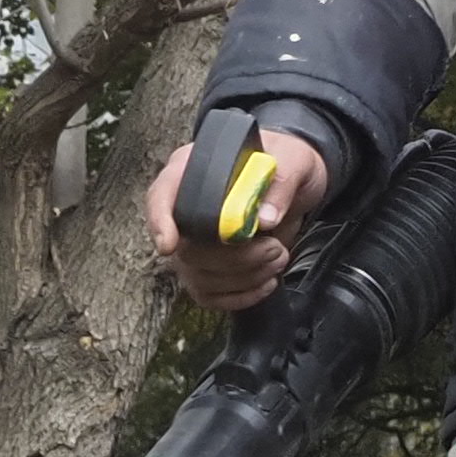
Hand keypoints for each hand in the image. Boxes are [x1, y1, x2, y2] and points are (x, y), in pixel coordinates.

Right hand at [145, 122, 331, 315]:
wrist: (296, 181)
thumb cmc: (286, 161)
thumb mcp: (293, 160)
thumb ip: (280, 184)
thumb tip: (266, 218)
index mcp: (193, 172)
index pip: (160, 197)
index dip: (158, 221)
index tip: (170, 244)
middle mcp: (185, 210)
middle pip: (186, 249)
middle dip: (232, 258)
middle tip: (272, 249)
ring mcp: (195, 244)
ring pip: (199, 278)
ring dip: (244, 278)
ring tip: (278, 258)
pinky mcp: (211, 269)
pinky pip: (211, 296)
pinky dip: (241, 296)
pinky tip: (267, 281)